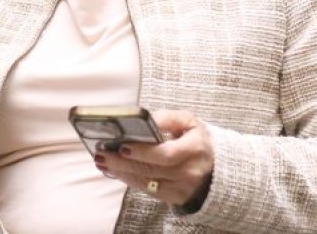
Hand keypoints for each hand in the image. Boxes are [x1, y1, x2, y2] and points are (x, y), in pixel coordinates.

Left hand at [94, 110, 213, 208]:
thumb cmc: (196, 140)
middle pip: (151, 170)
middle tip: (102, 154)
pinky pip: (148, 191)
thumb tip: (146, 120)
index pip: (166, 154)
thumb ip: (167, 118)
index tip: (123, 146)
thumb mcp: (188, 122)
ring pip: (147, 182)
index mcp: (195, 149)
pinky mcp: (175, 198)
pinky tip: (116, 171)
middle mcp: (190, 172)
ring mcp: (182, 188)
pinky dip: (130, 180)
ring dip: (121, 172)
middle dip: (123, 162)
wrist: (214, 167)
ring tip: (103, 162)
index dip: (143, 152)